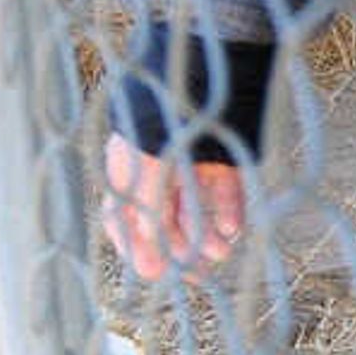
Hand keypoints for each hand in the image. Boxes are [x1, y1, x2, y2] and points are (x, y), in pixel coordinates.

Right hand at [104, 135, 245, 279]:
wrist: (196, 79)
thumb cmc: (158, 128)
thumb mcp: (145, 176)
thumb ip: (147, 219)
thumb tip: (149, 264)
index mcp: (126, 172)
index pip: (123, 219)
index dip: (137, 248)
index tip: (154, 271)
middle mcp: (155, 170)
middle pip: (163, 220)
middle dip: (179, 248)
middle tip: (196, 275)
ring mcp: (188, 163)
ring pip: (194, 208)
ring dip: (205, 234)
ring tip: (220, 253)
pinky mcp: (220, 156)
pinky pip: (223, 189)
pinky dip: (227, 210)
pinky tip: (232, 229)